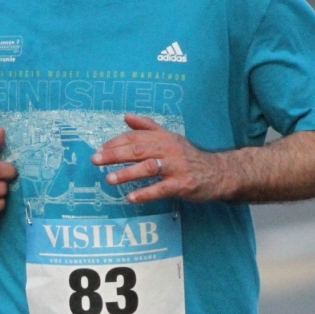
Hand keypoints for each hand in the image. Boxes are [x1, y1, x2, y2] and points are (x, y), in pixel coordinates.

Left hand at [92, 113, 226, 203]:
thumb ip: (147, 127)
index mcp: (163, 138)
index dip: (115, 142)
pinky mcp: (182, 184)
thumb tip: (126, 116)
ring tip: (109, 179)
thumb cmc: (188, 156)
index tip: (99, 149)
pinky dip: (145, 193)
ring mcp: (176, 167)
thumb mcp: (169, 137)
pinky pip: (161, 189)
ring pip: (148, 167)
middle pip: (138, 150)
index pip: (134, 137)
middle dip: (114, 155)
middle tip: (96, 161)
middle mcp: (168, 149)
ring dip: (127, 173)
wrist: (218, 172)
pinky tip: (131, 197)